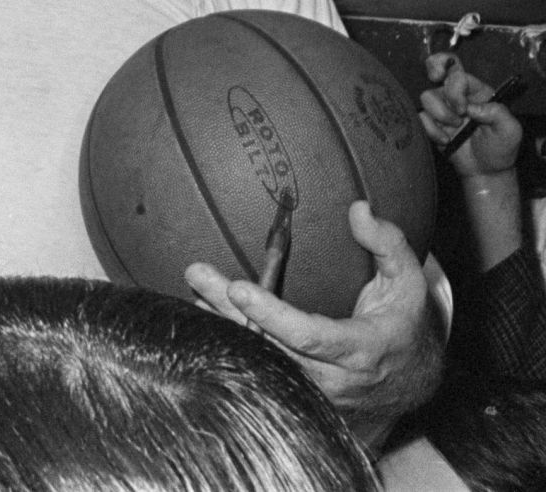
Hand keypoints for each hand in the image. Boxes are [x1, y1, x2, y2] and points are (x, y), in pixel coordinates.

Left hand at [184, 201, 441, 447]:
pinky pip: (259, 373)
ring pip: (258, 363)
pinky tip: (205, 317)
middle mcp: (333, 379)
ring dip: (222, 327)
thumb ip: (388, 243)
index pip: (309, 337)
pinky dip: (231, 345)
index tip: (237, 288)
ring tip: (193, 290)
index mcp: (361, 349)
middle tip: (196, 274)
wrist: (413, 378)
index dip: (271, 315)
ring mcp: (314, 394)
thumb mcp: (409, 281)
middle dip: (228, 311)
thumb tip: (359, 208)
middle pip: (270, 348)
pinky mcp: (299, 398)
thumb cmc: (404, 320)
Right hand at [419, 53, 520, 177]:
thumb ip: (497, 112)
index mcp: (478, 92)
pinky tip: (445, 140)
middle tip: (443, 93)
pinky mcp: (431, 123)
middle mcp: (458, 96)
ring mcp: (442, 108)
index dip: (456, 88)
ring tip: (453, 130)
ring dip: (439, 115)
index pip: (459, 74)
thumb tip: (472, 107)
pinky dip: (431, 130)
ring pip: (426, 96)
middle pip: (437, 70)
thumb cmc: (500, 149)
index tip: (462, 109)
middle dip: (438, 78)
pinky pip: (420, 117)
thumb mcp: (510, 129)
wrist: (485, 171)